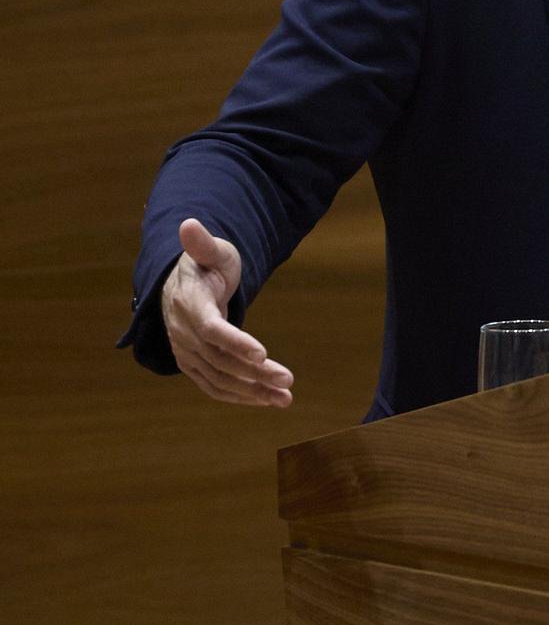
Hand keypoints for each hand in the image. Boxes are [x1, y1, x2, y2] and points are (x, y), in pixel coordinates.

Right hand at [160, 218, 292, 406]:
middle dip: (254, 372)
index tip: (262, 353)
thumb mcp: (211, 252)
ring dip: (252, 391)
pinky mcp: (193, 366)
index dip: (235, 342)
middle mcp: (183, 333)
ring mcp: (186, 353)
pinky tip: (268, 401)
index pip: (211, 328)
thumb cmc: (206, 265)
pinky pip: (215, 387)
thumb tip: (189, 224)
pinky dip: (241, 396)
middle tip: (288, 380)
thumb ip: (203, 244)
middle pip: (220, 359)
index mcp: (188, 304)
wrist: (183, 286)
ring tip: (285, 398)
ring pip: (219, 378)